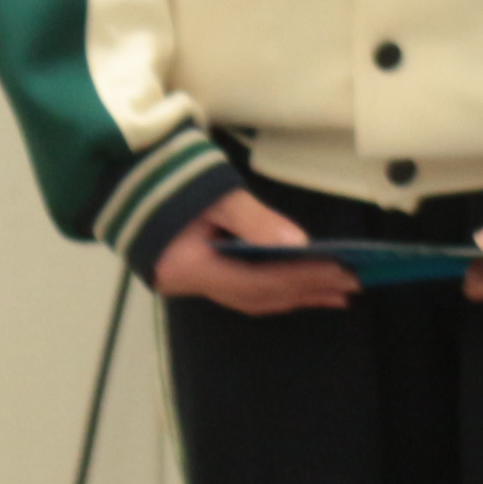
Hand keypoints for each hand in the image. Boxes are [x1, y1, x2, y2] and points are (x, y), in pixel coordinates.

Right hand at [147, 187, 352, 315]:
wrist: (131, 184)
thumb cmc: (174, 184)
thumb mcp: (215, 195)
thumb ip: (254, 220)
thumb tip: (298, 242)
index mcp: (190, 268)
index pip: (255, 282)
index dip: (299, 278)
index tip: (340, 271)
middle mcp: (192, 286)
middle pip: (258, 297)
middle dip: (305, 290)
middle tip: (351, 285)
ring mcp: (196, 285)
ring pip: (254, 299)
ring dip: (297, 295)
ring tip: (338, 292)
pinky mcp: (204, 278)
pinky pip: (247, 291)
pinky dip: (279, 289)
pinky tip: (306, 287)